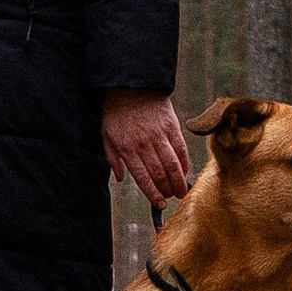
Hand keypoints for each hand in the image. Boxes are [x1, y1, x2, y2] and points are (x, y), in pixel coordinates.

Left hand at [103, 89, 189, 205]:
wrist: (131, 86)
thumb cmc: (116, 113)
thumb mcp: (106, 136)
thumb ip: (113, 159)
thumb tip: (120, 179)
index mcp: (126, 149)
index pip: (143, 178)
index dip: (153, 194)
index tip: (160, 204)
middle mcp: (144, 144)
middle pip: (159, 174)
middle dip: (167, 190)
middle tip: (171, 198)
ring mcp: (159, 135)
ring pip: (172, 164)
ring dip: (179, 181)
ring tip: (182, 191)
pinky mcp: (171, 126)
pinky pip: (181, 149)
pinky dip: (184, 163)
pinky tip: (185, 171)